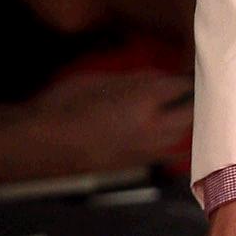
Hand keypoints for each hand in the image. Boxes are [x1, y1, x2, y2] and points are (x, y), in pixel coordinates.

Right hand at [25, 71, 194, 173]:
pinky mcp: (136, 165)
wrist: (44, 146)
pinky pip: (166, 153)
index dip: (186, 77)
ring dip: (184, 123)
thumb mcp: (98, 81)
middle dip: (191, 101)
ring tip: (179, 110)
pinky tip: (166, 133)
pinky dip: (171, 142)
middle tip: (190, 90)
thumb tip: (160, 77)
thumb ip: (134, 80)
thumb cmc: (64, 105)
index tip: (190, 70)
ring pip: (181, 137)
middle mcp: (152, 129)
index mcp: (142, 102)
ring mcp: (146, 151)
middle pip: (189, 115)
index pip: (179, 87)